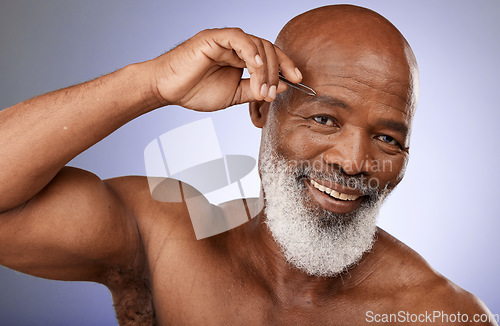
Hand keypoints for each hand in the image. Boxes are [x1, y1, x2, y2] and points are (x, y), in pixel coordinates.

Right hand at [148, 28, 301, 110]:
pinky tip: (256, 67)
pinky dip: (251, 52)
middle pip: (268, 49)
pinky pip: (239, 38)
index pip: (271, 57)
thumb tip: (283, 86)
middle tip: (273, 93)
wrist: (168, 89)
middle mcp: (236, 47)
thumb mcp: (234, 96)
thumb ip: (256, 89)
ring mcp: (226, 41)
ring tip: (262, 89)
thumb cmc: (195, 91)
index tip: (297, 80)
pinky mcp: (214, 37)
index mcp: (241, 59)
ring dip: (265, 69)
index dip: (286, 66)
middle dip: (278, 71)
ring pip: (257, 44)